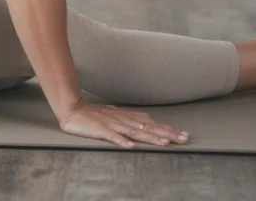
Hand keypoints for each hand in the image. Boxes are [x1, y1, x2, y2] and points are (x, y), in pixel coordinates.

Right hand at [58, 101, 187, 148]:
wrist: (72, 109)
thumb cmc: (92, 114)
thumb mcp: (115, 114)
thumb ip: (130, 118)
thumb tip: (146, 120)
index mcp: (127, 117)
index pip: (152, 123)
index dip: (168, 129)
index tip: (183, 134)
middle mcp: (122, 119)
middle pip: (148, 127)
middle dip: (167, 133)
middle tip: (184, 138)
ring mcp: (111, 124)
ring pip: (135, 131)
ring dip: (150, 137)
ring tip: (165, 143)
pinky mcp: (100, 129)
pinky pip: (112, 136)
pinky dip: (121, 141)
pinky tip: (130, 146)